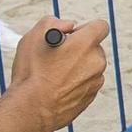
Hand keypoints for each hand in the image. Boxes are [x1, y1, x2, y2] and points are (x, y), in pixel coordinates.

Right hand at [9, 16, 109, 131]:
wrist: (31, 109)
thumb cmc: (31, 72)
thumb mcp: (34, 36)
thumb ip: (54, 22)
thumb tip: (69, 26)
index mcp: (86, 44)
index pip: (100, 26)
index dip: (85, 28)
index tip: (71, 36)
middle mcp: (96, 62)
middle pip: (94, 47)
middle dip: (80, 49)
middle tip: (59, 56)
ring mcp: (95, 81)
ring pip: (91, 67)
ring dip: (78, 67)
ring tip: (55, 74)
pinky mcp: (90, 97)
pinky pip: (86, 83)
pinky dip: (76, 83)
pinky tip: (57, 88)